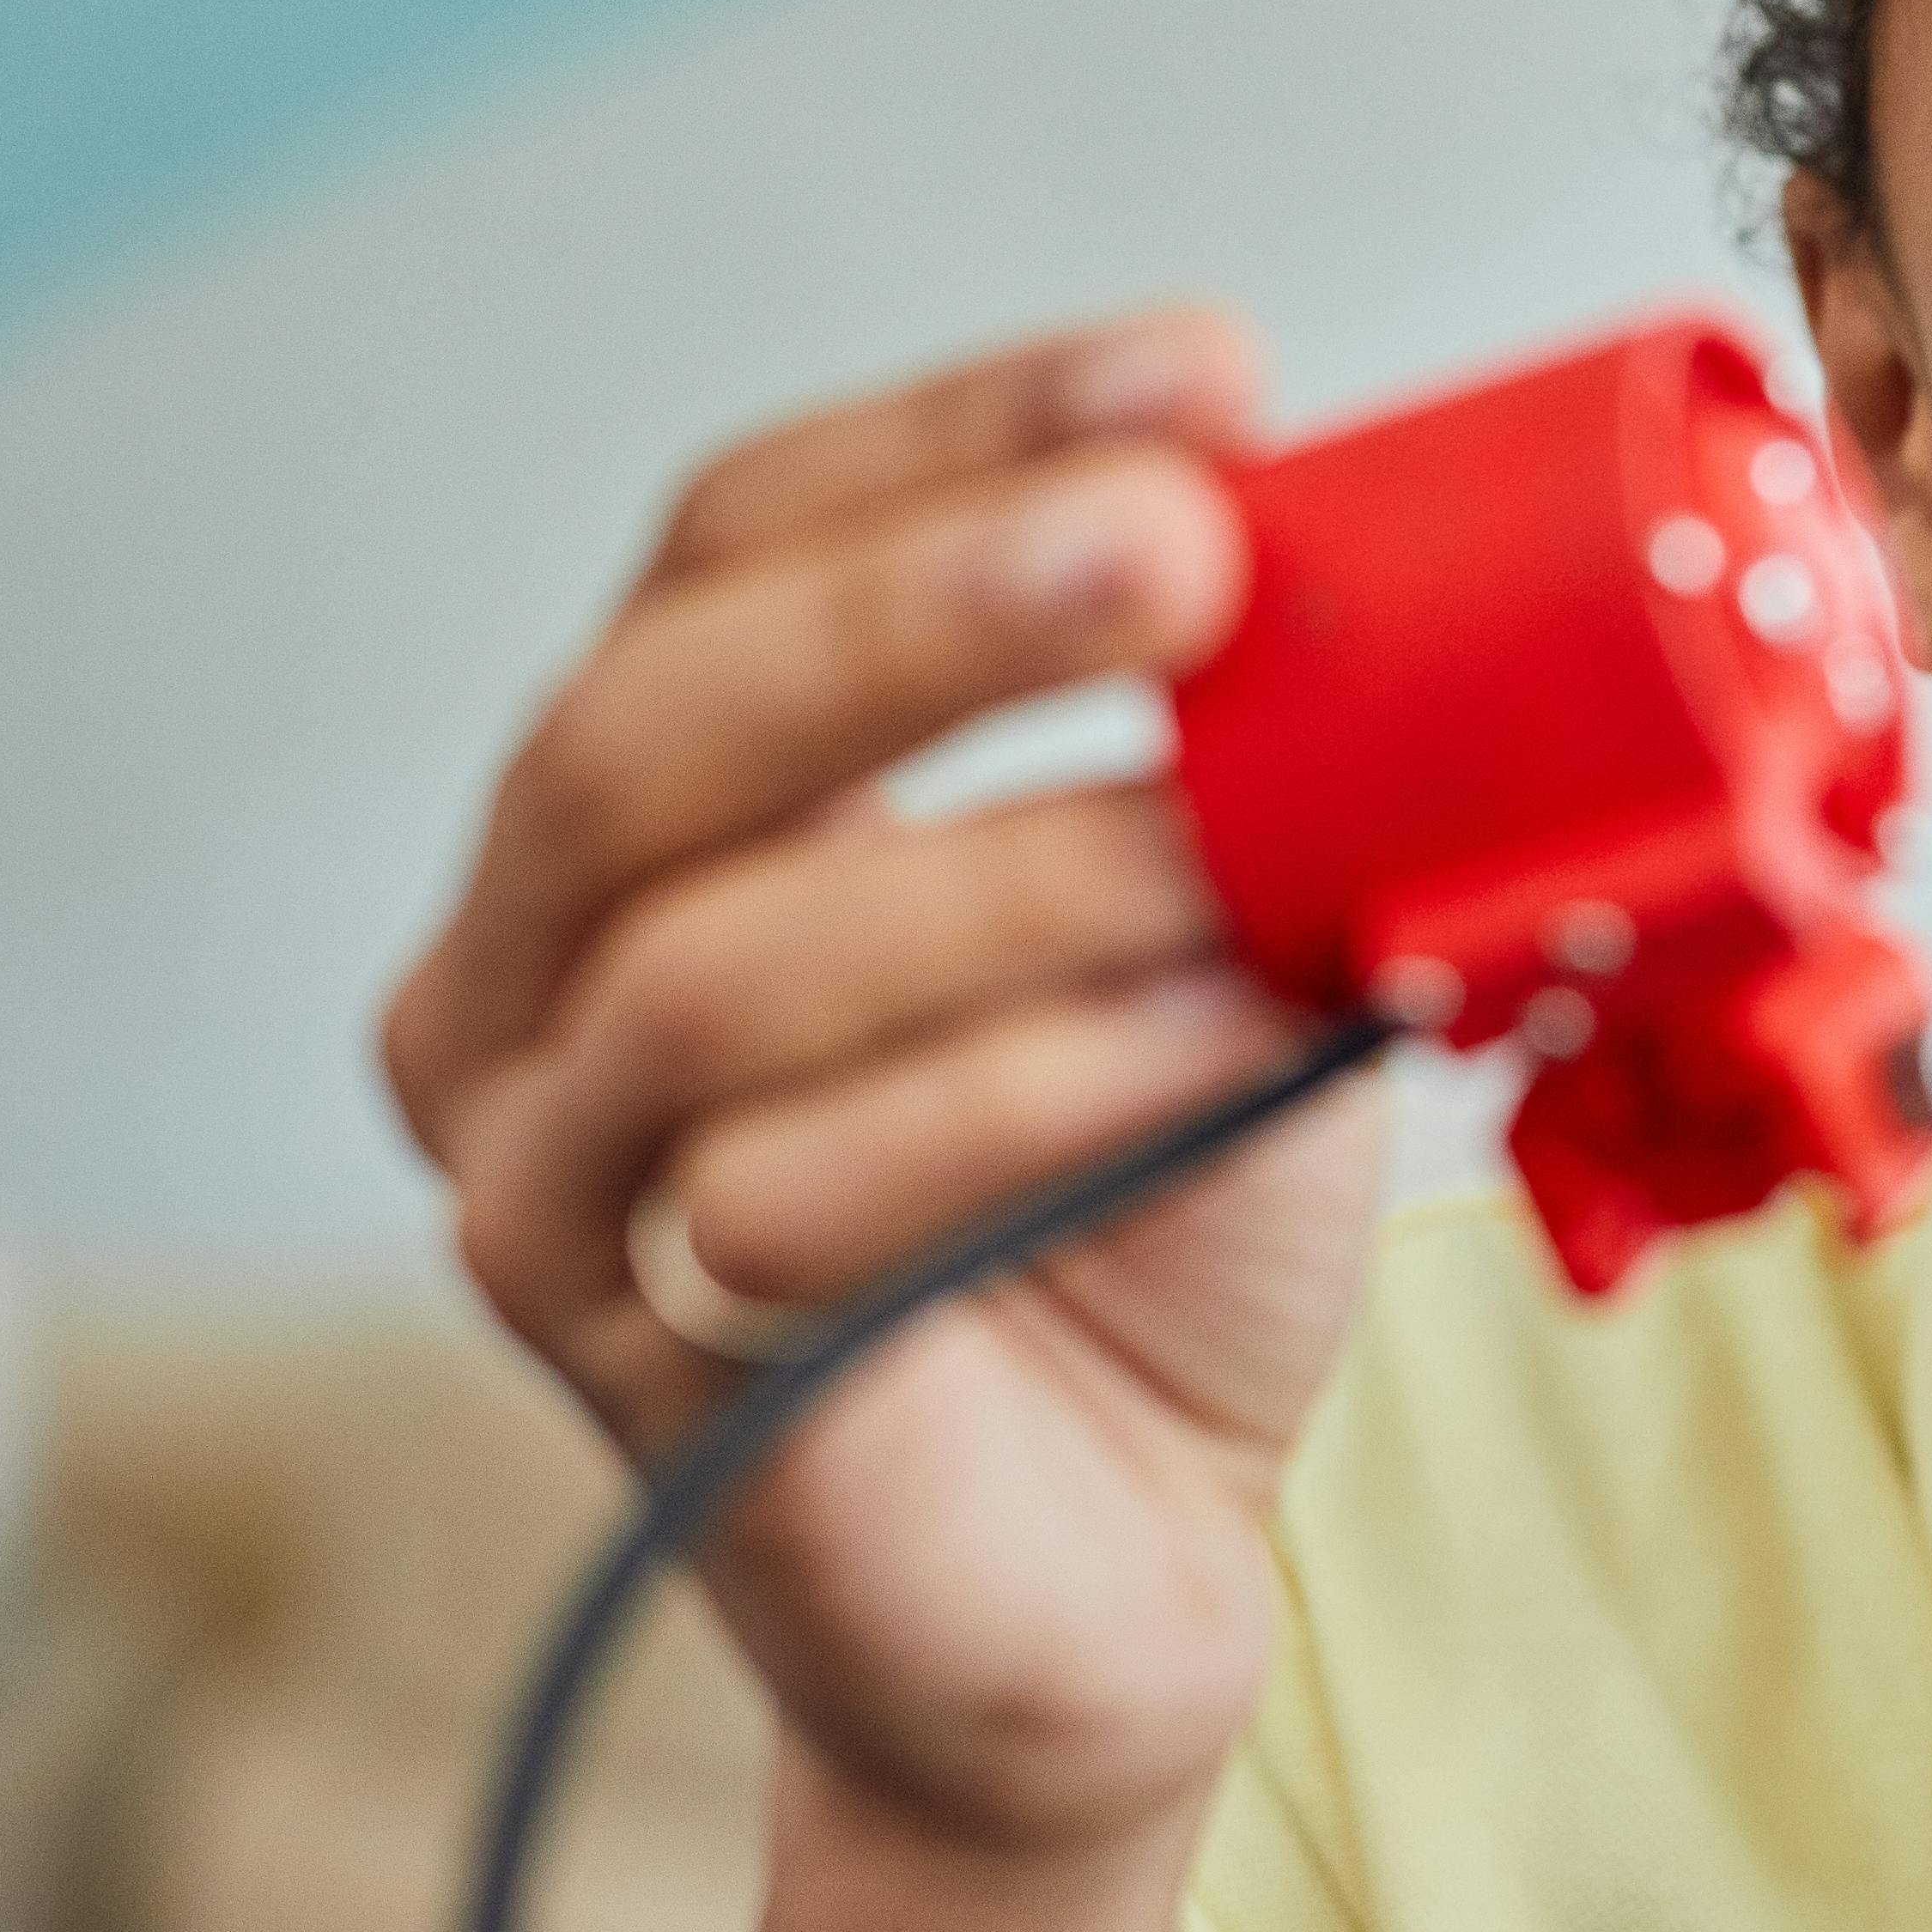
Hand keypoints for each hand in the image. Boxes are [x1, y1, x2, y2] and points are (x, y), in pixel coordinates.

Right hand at [383, 310, 1387, 1860]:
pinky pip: (783, 1194)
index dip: (959, 429)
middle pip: (657, 716)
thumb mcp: (1230, 917)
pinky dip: (1028, 1094)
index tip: (1211, 372)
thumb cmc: (1159, 1211)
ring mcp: (538, 1164)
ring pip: (720, 966)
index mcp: (649, 796)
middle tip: (1184, 547)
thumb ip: (1256, 750)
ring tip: (1251, 855)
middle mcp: (527, 957)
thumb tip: (1404, 544)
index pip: (740, 534)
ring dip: (1022, 881)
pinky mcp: (629, 1349)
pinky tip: (1217, 1041)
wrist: (1137, 1559)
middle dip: (930, 612)